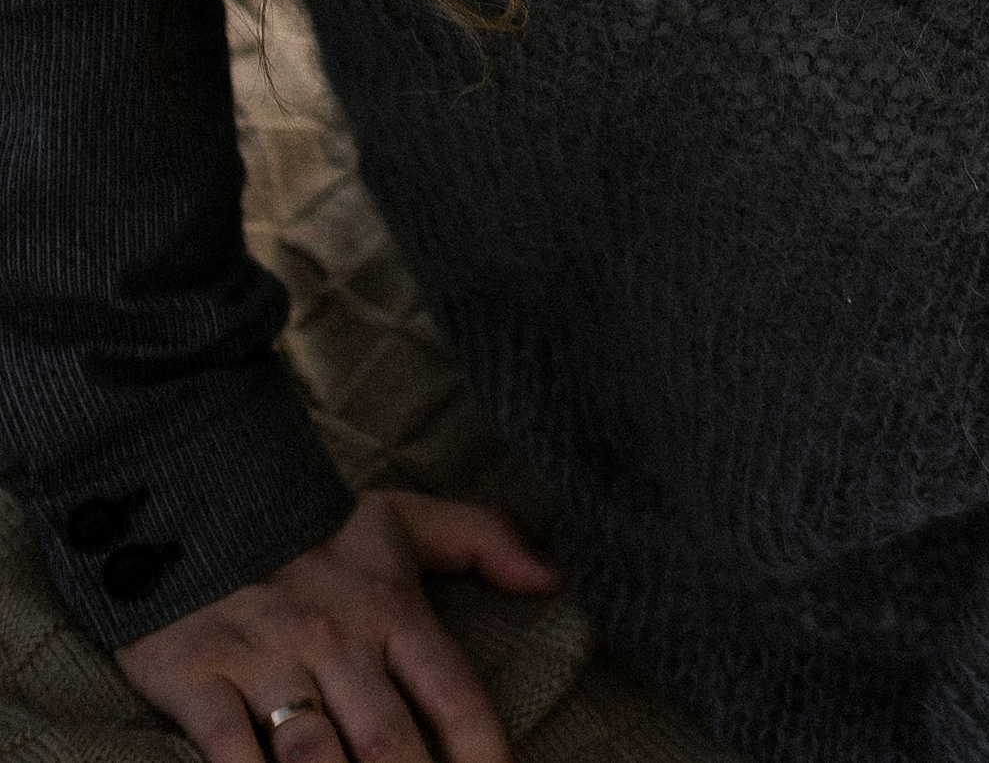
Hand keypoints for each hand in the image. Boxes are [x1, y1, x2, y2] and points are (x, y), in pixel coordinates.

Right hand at [116, 489, 562, 762]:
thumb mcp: (401, 519)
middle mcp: (336, 638)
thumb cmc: (309, 525)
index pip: (454, 695)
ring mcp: (266, 662)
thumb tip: (552, 578)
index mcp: (390, 606)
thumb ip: (482, 539)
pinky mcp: (199, 680)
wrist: (192, 494)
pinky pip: (229, 754)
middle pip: (390, 745)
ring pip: (314, 758)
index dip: (483, 755)